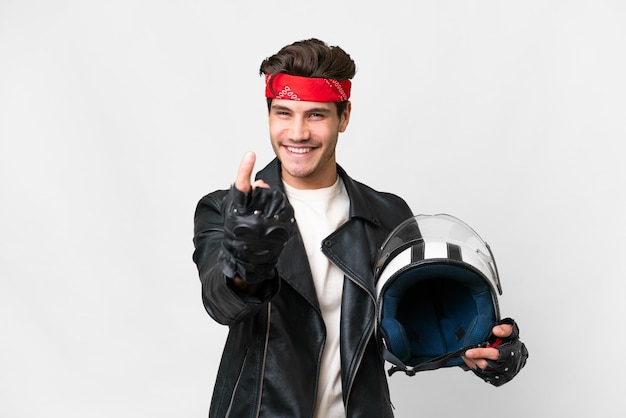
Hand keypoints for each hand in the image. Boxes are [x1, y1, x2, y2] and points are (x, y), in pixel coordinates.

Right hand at [219, 152, 294, 282]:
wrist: (247, 261)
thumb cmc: (238, 234)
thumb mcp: (235, 213)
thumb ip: (245, 194)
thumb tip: (260, 183)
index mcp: (236, 211)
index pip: (240, 185)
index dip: (244, 169)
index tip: (250, 154)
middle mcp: (249, 217)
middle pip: (262, 191)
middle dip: (262, 193)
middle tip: (258, 203)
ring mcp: (265, 225)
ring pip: (274, 200)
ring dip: (271, 204)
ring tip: (263, 218)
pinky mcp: (280, 232)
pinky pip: (284, 213)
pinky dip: (280, 214)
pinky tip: (273, 224)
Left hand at [463, 318, 528, 386]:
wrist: (514, 351)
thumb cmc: (510, 340)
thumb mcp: (511, 330)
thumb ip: (505, 329)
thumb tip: (497, 331)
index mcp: (512, 353)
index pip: (495, 355)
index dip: (481, 353)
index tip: (469, 352)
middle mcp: (508, 366)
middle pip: (487, 365)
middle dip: (474, 359)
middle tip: (465, 353)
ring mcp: (502, 374)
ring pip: (483, 371)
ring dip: (473, 363)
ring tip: (466, 355)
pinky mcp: (497, 379)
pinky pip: (483, 375)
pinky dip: (474, 367)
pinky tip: (470, 359)